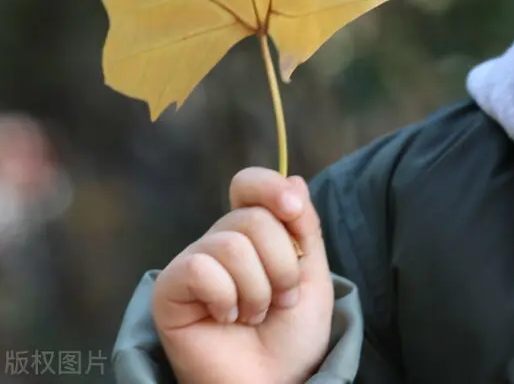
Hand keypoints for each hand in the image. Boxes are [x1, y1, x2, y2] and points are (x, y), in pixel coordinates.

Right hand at [151, 168, 333, 383]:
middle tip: (281, 299)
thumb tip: (295, 180)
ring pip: (230, 244)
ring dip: (258, 289)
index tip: (294, 211)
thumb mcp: (313, 273)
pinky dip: (225, 296)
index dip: (271, 188)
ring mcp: (193, 265)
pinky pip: (200, 268)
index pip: (249, 185)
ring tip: (254, 315)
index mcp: (253, 233)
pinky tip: (225, 319)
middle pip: (251, 217)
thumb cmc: (292, 335)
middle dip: (282, 263)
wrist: (276, 382)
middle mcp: (219, 242)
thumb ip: (304, 227)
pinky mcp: (169, 290)